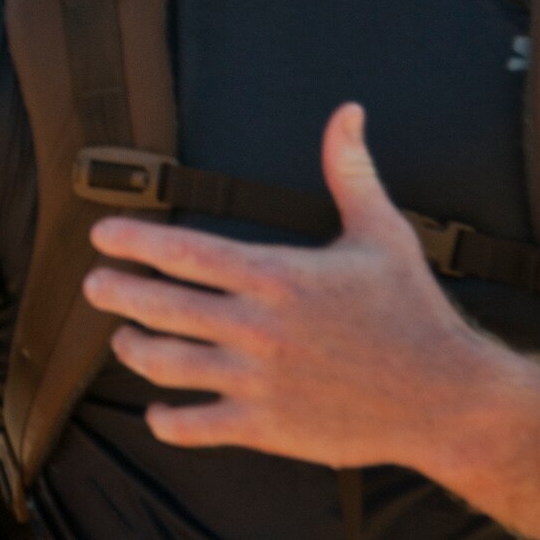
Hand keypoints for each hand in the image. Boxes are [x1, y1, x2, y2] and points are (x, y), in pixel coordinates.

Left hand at [81, 102, 517, 469]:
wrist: (446, 396)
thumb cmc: (412, 309)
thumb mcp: (382, 232)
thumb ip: (350, 171)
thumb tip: (348, 110)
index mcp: (277, 276)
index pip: (185, 253)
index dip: (135, 242)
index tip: (101, 235)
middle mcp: (258, 328)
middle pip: (161, 308)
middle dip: (117, 293)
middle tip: (93, 285)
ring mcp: (258, 382)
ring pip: (168, 366)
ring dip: (133, 351)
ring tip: (122, 340)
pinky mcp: (267, 428)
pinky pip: (197, 427)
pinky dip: (167, 421)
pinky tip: (158, 411)